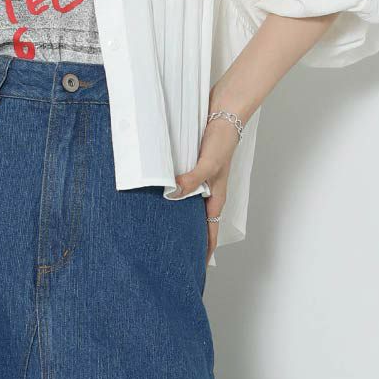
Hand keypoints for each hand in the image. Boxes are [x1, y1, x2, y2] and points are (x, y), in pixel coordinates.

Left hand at [169, 112, 238, 275]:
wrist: (224, 110)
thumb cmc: (223, 138)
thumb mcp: (209, 163)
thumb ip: (192, 180)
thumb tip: (173, 194)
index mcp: (215, 196)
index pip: (210, 231)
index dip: (205, 250)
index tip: (197, 268)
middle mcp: (206, 191)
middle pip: (195, 221)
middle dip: (186, 238)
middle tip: (170, 255)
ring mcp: (197, 179)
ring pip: (184, 204)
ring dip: (174, 215)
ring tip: (158, 231)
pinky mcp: (189, 166)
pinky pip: (177, 185)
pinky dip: (168, 192)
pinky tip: (154, 196)